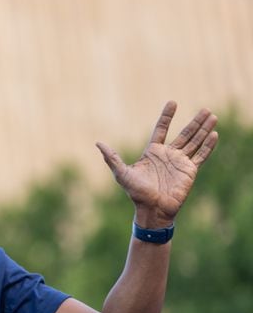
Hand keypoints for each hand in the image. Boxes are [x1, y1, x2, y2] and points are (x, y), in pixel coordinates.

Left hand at [96, 101, 217, 226]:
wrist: (152, 209)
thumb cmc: (136, 192)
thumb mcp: (122, 173)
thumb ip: (112, 158)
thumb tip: (98, 143)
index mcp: (153, 152)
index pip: (161, 129)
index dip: (167, 116)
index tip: (173, 102)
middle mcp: (168, 155)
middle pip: (184, 133)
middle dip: (195, 121)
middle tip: (205, 109)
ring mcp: (180, 162)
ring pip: (195, 141)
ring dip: (204, 129)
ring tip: (212, 115)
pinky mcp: (189, 171)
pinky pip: (201, 155)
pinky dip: (208, 145)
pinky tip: (214, 134)